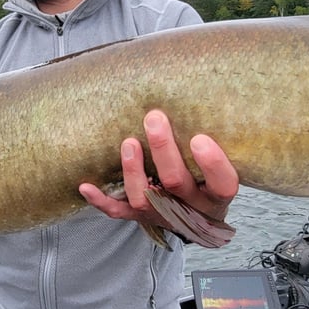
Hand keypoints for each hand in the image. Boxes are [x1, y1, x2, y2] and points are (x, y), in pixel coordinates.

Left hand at [79, 109, 238, 229]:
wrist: (197, 221)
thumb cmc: (208, 180)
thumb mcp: (222, 166)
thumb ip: (213, 138)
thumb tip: (197, 88)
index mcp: (215, 195)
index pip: (222, 184)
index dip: (212, 164)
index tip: (199, 138)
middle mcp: (190, 208)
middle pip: (176, 183)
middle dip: (163, 150)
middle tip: (154, 119)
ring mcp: (163, 214)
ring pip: (145, 199)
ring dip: (133, 171)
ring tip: (129, 143)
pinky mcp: (141, 217)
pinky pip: (118, 212)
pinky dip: (100, 200)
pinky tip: (86, 186)